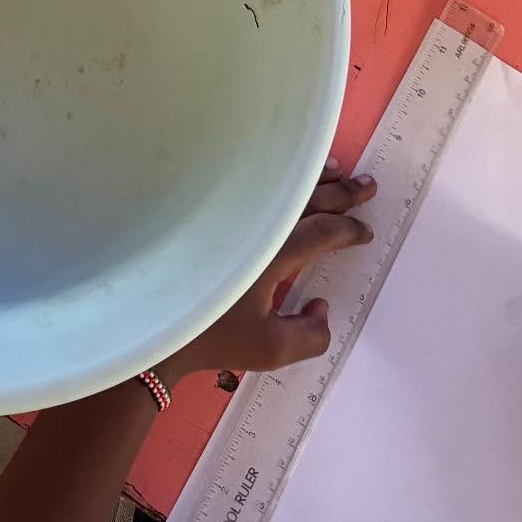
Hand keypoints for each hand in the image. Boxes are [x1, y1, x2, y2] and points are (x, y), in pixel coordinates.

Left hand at [162, 162, 375, 379]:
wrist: (152, 325)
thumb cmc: (210, 338)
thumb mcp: (269, 350)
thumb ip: (310, 336)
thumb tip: (322, 309)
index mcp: (271, 253)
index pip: (321, 232)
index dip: (348, 231)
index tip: (365, 233)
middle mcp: (255, 224)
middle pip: (306, 198)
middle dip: (341, 192)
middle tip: (369, 186)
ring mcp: (232, 212)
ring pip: (281, 186)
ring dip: (313, 178)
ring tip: (338, 170)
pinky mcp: (214, 212)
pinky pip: (257, 183)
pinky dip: (280, 177)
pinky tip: (285, 179)